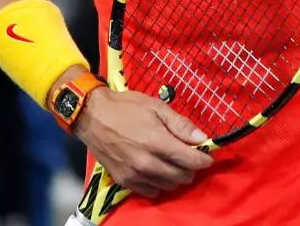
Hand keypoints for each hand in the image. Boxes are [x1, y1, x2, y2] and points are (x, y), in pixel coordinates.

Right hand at [75, 86, 214, 197]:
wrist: (92, 116)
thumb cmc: (127, 108)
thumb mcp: (157, 107)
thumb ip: (181, 125)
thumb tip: (202, 138)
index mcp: (157, 142)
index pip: (190, 160)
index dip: (203, 160)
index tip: (207, 156)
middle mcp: (147, 162)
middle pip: (181, 176)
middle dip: (190, 168)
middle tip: (189, 157)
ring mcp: (134, 174)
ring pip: (167, 186)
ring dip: (175, 177)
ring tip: (173, 163)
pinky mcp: (123, 181)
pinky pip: (150, 191)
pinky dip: (159, 184)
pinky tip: (158, 171)